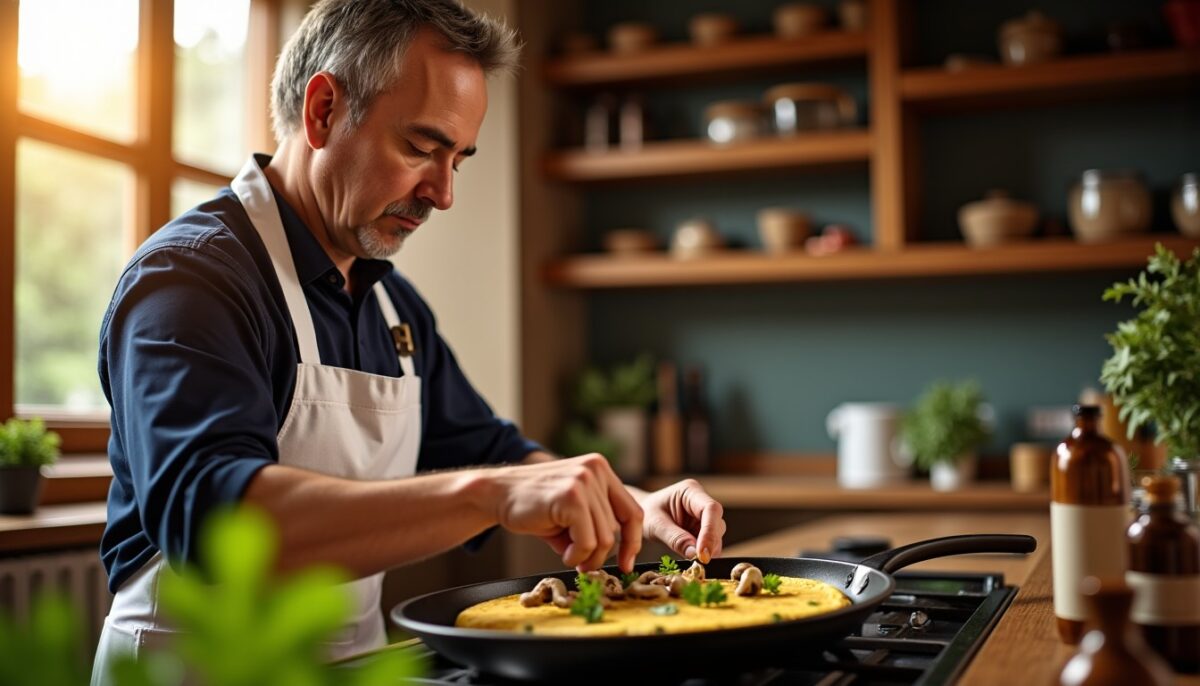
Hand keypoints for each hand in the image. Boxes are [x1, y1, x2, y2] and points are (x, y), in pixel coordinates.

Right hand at [483, 454, 643, 571]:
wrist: (496, 494)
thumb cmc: (534, 506)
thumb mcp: (572, 512)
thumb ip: (596, 525)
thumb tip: (620, 558)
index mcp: (600, 469)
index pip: (632, 510)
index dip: (632, 541)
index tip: (626, 563)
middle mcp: (597, 470)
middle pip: (617, 528)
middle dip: (600, 554)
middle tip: (582, 564)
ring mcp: (584, 480)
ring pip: (605, 538)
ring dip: (587, 557)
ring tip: (569, 556)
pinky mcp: (571, 496)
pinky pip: (589, 540)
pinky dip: (578, 555)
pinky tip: (564, 553)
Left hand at [636, 479, 725, 562]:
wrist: (639, 516)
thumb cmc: (647, 514)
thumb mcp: (655, 525)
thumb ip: (675, 538)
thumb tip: (694, 554)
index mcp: (690, 490)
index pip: (710, 508)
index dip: (710, 531)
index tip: (702, 553)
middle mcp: (701, 501)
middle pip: (717, 522)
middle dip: (710, 543)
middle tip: (699, 562)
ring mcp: (704, 516)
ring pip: (717, 534)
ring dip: (709, 550)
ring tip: (693, 560)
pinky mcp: (703, 529)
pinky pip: (711, 543)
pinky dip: (705, 553)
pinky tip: (694, 558)